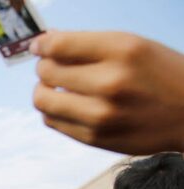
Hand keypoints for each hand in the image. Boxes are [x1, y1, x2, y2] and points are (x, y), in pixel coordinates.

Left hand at [32, 31, 183, 154]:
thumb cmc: (160, 75)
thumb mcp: (134, 47)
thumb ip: (89, 45)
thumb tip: (46, 41)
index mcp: (122, 50)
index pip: (59, 45)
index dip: (42, 45)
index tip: (39, 46)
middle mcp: (110, 82)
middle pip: (46, 72)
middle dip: (45, 67)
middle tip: (53, 67)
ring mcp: (101, 114)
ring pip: (43, 100)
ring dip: (42, 90)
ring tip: (55, 87)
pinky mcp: (93, 137)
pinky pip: (52, 121)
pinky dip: (52, 110)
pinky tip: (66, 104)